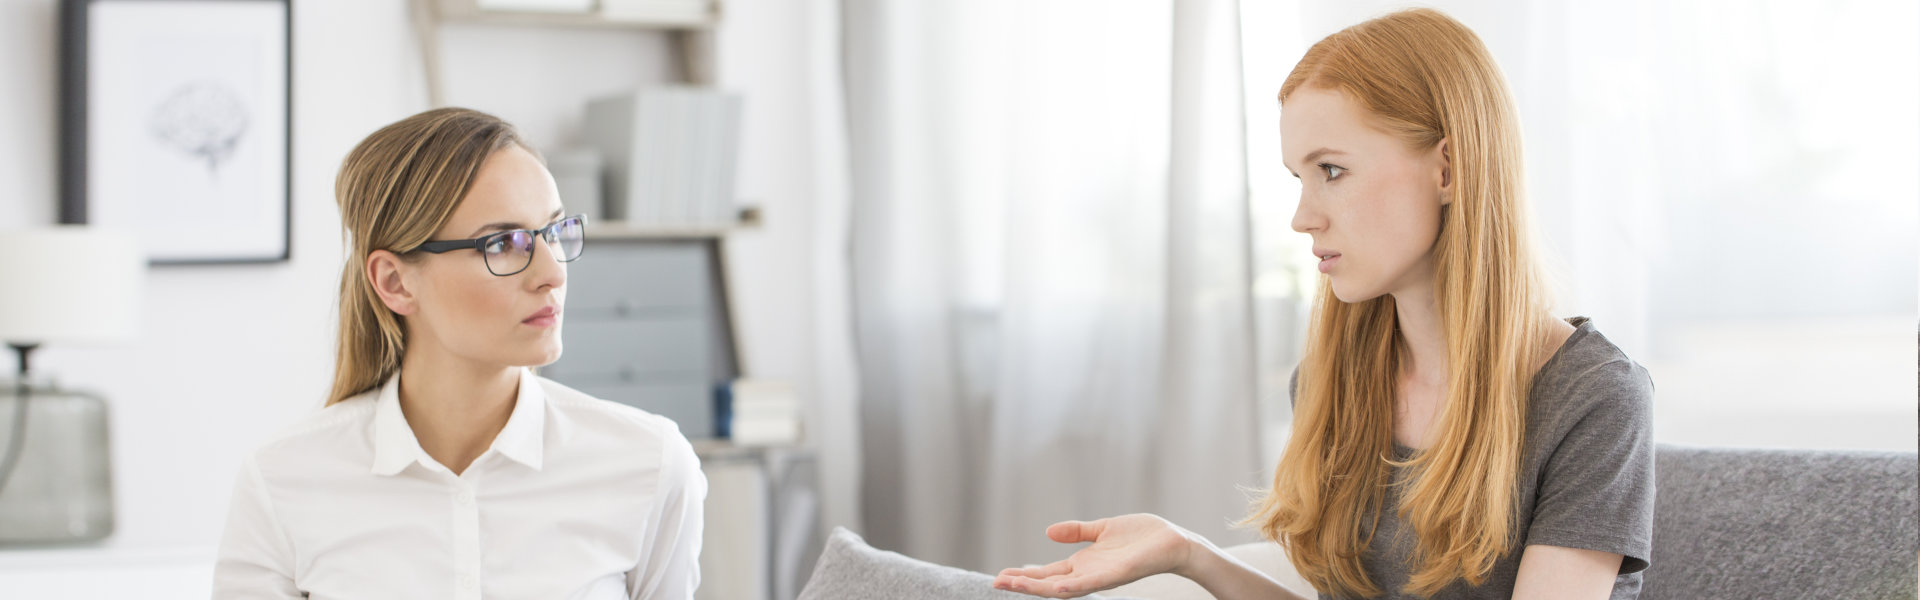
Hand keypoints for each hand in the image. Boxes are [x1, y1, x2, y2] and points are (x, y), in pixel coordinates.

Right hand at [991, 514, 1196, 597]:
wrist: (1173, 542)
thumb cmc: (1143, 537)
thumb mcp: (1103, 529)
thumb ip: (1077, 531)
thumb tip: (1048, 532)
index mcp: (1084, 564)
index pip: (1048, 573)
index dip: (1025, 574)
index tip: (1001, 574)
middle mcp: (1088, 574)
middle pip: (1048, 583)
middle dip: (1022, 583)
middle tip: (996, 581)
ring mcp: (1100, 577)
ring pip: (1062, 587)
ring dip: (1037, 587)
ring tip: (1013, 584)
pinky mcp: (1115, 575)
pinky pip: (1088, 584)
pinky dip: (1069, 586)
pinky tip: (1054, 586)